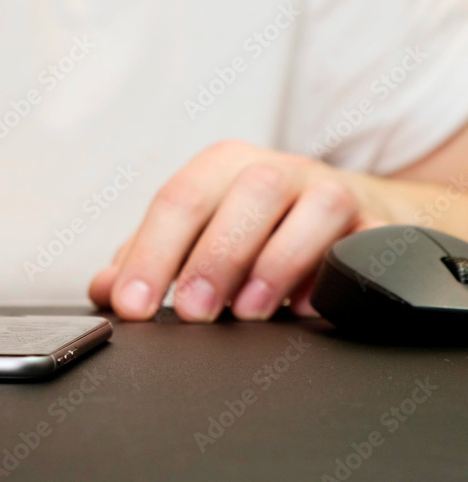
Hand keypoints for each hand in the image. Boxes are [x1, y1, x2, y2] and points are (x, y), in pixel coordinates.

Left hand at [88, 140, 391, 321]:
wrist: (347, 214)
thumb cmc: (255, 226)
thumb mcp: (197, 236)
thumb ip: (150, 260)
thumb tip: (105, 289)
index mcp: (223, 168)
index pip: (180, 199)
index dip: (152, 253)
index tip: (133, 304)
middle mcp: (278, 170)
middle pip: (248, 194)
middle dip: (214, 257)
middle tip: (191, 312)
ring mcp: (331, 191)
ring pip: (315, 205)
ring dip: (278, 262)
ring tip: (247, 313)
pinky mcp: (376, 223)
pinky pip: (367, 241)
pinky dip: (337, 272)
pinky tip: (307, 306)